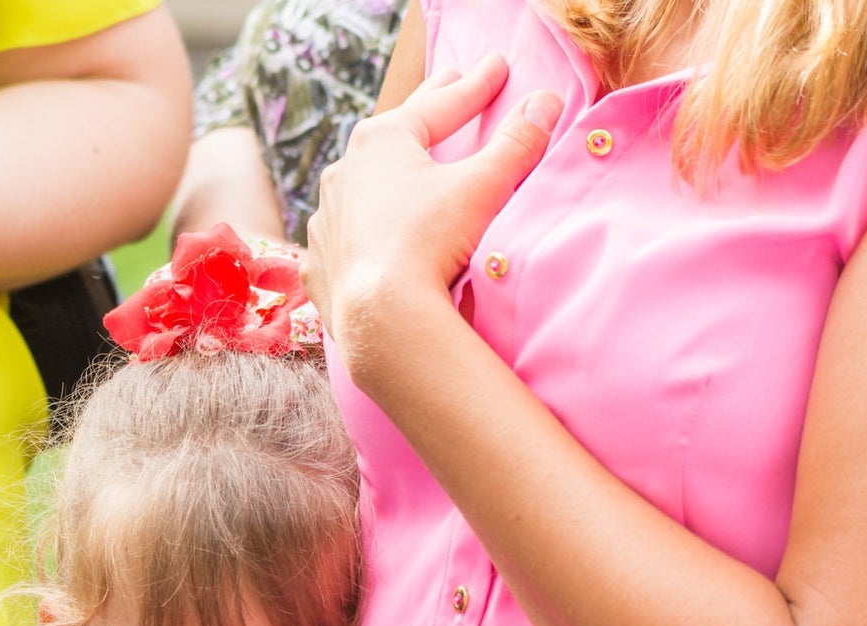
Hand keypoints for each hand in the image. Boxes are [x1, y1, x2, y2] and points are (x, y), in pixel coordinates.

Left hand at [302, 56, 561, 368]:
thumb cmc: (429, 243)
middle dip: (428, 108)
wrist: (380, 318)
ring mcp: (327, 217)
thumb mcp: (482, 187)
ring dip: (384, 170)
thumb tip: (544, 102)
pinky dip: (359, 225)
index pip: (442, 105)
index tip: (498, 66)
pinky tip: (365, 229)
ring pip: (361, 182)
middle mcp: (345, 170)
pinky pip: (343, 234)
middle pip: (397, 131)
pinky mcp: (322, 262)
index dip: (476, 86)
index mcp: (381, 140)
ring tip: (401, 160)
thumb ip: (516, 143)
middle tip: (448, 81)